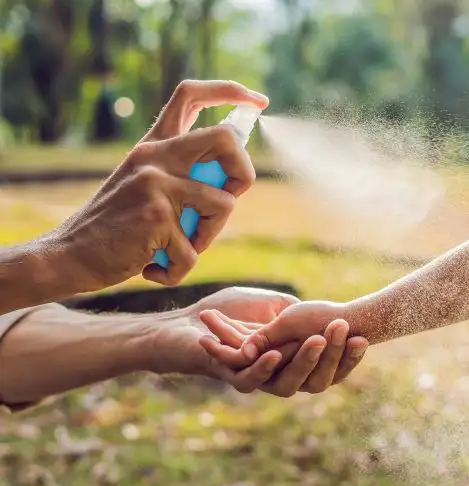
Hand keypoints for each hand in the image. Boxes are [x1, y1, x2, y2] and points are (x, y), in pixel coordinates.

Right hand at [48, 80, 267, 292]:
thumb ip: (181, 173)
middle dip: (243, 172)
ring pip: (224, 204)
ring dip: (210, 236)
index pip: (191, 95)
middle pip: (225, 139)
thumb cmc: (116, 226)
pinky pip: (194, 252)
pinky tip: (154, 268)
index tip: (257, 101)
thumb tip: (234, 174)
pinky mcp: (156, 217)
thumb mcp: (144, 184)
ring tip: (180, 247)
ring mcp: (155, 184)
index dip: (229, 91)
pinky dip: (179, 270)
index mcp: (153, 145)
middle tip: (229, 198)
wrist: (70, 254)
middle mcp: (155, 156)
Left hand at [148, 287, 367, 396]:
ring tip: (316, 340)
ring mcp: (256, 380)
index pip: (329, 366)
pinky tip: (273, 354)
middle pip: (314, 378)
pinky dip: (263, 367)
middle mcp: (279, 376)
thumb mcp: (274, 306)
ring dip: (302, 361)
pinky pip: (251, 381)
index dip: (347, 357)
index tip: (363, 337)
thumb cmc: (230, 311)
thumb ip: (298, 314)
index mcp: (293, 362)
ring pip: (286, 383)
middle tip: (342, 330)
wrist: (188, 322)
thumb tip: (332, 316)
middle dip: (330, 355)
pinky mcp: (231, 378)